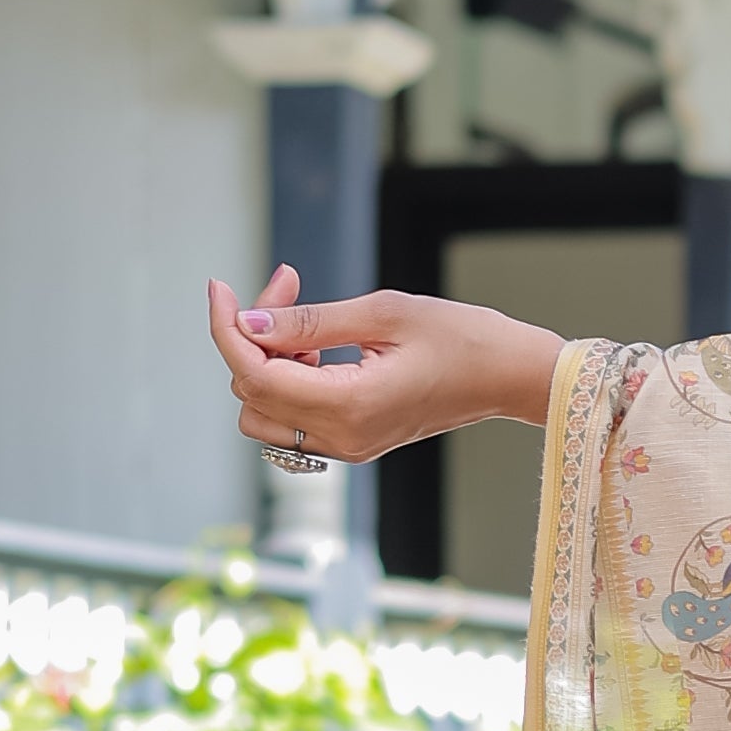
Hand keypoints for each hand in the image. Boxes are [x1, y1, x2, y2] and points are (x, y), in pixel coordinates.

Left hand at [207, 266, 566, 465]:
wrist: (510, 376)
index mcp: (350, 405)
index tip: (220, 287)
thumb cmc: (461, 337)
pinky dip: (289, 380)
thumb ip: (309, 319)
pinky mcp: (353, 442)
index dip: (227, 329)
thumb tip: (248, 322)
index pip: (256, 375)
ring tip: (309, 324)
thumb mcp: (383, 312)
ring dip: (268, 362)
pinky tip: (318, 347)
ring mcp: (347, 447)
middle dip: (253, 336)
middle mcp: (343, 437)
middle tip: (289, 284)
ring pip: (264, 413)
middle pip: (251, 394)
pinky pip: (292, 419)